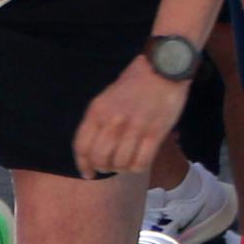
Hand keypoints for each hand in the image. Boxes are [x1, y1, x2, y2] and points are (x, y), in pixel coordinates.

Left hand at [69, 59, 185, 182]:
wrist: (162, 70)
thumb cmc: (133, 84)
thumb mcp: (106, 98)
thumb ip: (98, 120)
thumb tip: (94, 147)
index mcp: (97, 111)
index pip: (81, 146)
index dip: (83, 164)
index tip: (88, 173)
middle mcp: (112, 121)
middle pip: (100, 158)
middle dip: (103, 168)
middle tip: (110, 167)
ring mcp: (134, 128)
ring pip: (120, 163)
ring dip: (122, 168)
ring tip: (126, 164)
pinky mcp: (154, 133)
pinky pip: (141, 162)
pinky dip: (138, 168)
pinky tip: (139, 163)